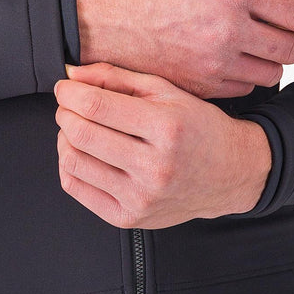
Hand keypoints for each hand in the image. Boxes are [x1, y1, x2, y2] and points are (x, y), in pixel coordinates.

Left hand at [53, 62, 271, 228]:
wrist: (229, 174)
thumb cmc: (197, 128)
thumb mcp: (165, 92)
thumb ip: (116, 79)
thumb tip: (71, 75)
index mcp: (166, 128)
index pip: (97, 106)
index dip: (70, 93)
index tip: (63, 87)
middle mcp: (154, 167)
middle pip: (81, 134)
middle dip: (64, 113)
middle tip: (69, 106)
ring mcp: (140, 198)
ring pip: (73, 162)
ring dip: (65, 138)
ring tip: (78, 128)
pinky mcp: (129, 218)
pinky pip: (76, 189)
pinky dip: (69, 165)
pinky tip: (82, 153)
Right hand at [76, 0, 293, 98]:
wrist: (104, 22)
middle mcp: (228, 32)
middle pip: (290, 49)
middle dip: (288, 41)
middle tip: (273, 35)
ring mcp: (213, 65)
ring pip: (269, 75)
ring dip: (265, 63)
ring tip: (245, 51)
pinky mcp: (199, 88)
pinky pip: (241, 90)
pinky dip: (239, 79)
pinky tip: (223, 65)